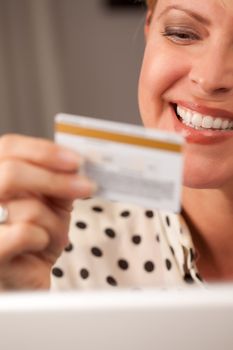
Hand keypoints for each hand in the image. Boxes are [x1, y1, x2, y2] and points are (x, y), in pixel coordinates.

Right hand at [0, 134, 95, 289]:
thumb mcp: (51, 201)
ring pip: (27, 207)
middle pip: (12, 172)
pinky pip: (25, 233)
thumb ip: (58, 180)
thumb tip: (77, 164)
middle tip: (86, 187)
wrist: (25, 276)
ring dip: (54, 223)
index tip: (75, 161)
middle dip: (56, 180)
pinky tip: (40, 246)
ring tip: (54, 234)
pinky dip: (44, 239)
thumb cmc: (35, 236)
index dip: (43, 150)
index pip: (9, 147)